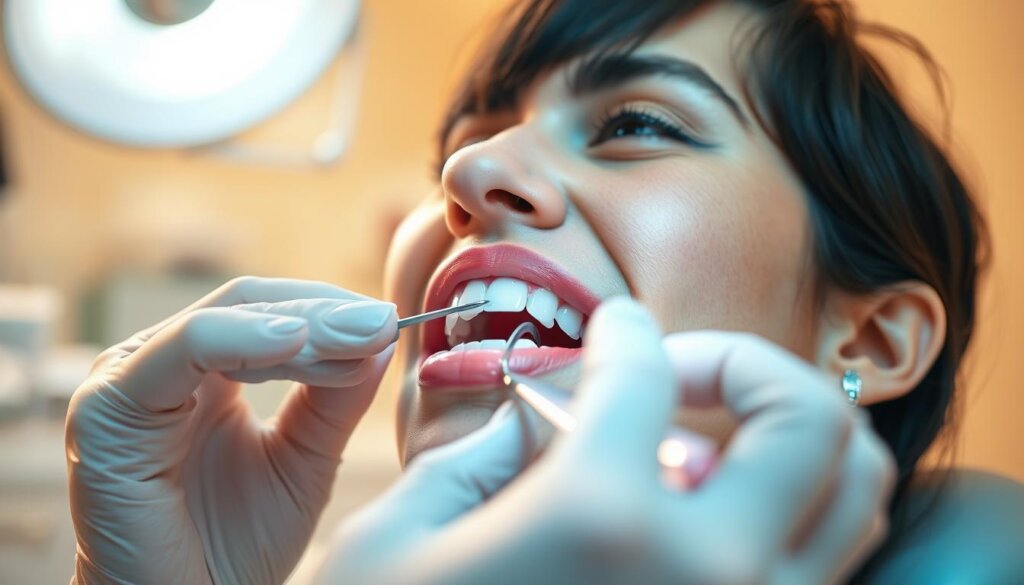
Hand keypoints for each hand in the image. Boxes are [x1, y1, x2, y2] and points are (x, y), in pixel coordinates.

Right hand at [66, 276, 397, 584]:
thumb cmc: (236, 544)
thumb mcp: (306, 458)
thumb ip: (336, 398)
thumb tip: (377, 335)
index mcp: (204, 373)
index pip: (272, 313)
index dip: (332, 313)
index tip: (391, 322)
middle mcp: (162, 366)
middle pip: (250, 304)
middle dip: (324, 313)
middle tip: (381, 323)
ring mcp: (129, 381)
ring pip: (223, 317)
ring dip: (300, 324)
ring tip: (358, 336)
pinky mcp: (107, 409)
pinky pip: (182, 350)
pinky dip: (242, 338)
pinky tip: (295, 341)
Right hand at [316, 297, 894, 584]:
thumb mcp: (395, 545)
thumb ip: (473, 460)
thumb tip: (532, 420)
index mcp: (598, 520)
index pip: (646, 371)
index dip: (624, 332)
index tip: (614, 328)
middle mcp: (705, 570)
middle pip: (808, 418)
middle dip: (747, 365)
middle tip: (678, 375)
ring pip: (853, 491)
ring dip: (792, 437)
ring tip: (707, 440)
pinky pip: (823, 562)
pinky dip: (792, 512)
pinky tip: (705, 517)